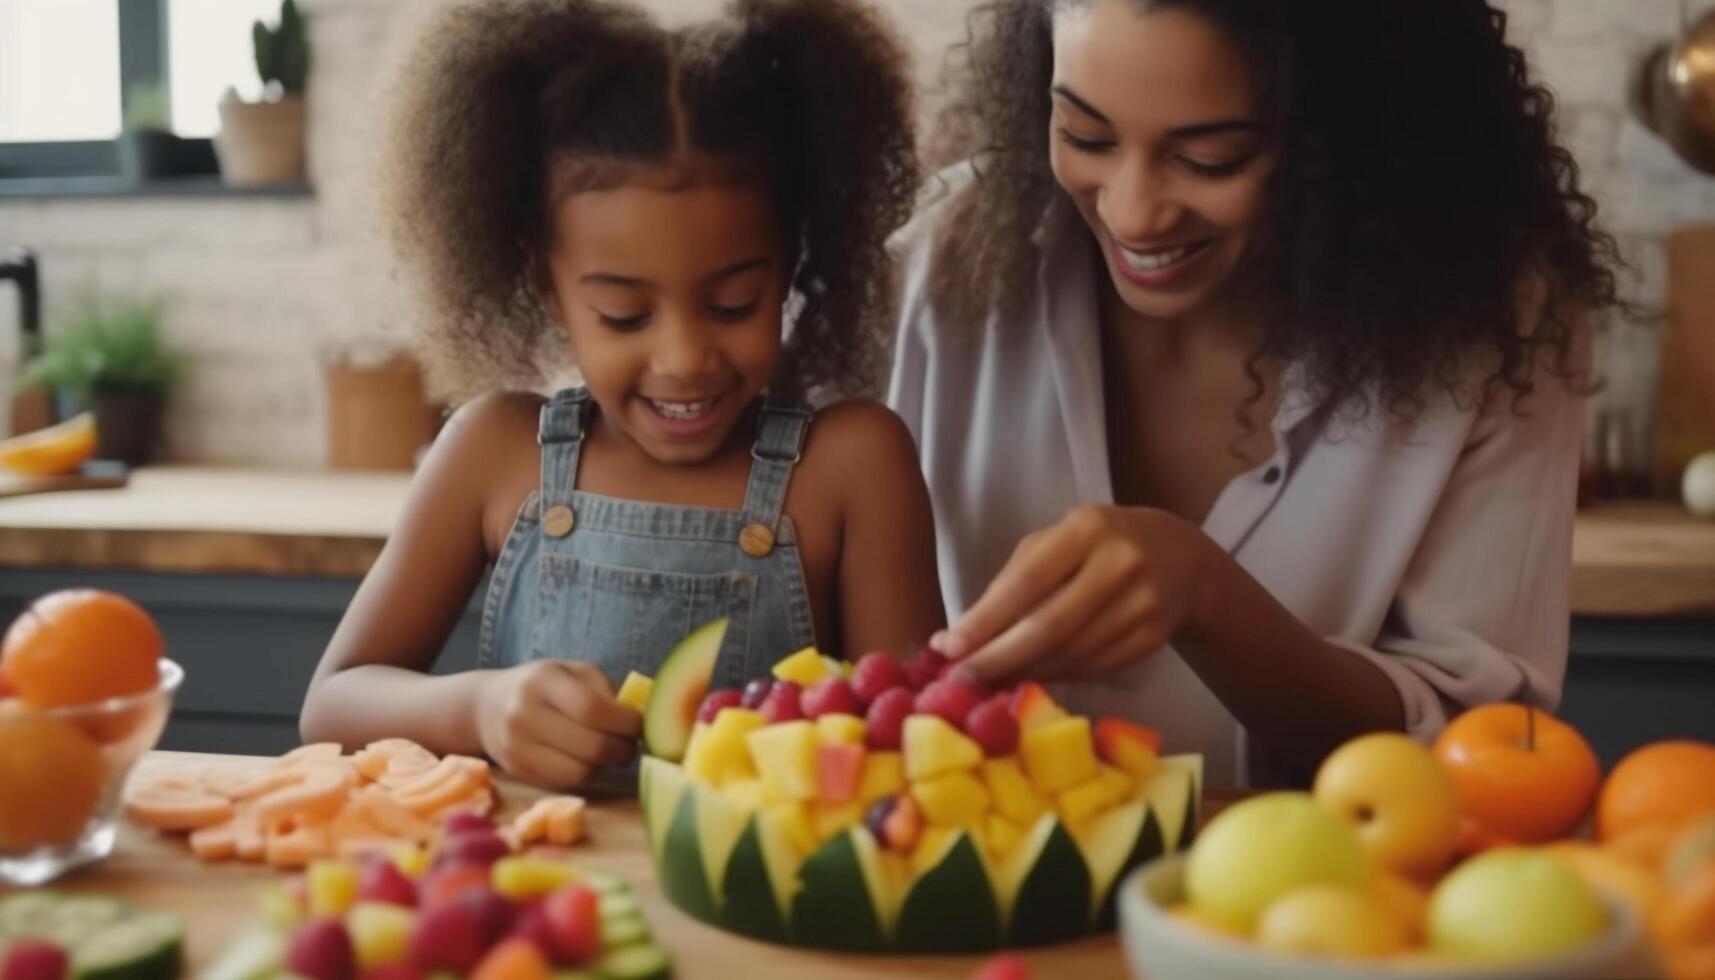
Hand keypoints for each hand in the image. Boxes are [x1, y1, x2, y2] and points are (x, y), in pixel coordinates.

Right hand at [474, 660, 640, 788]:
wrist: (487, 707)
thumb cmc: (543, 686)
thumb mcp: (572, 672)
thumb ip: (604, 690)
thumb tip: (640, 718)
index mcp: (543, 680)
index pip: (592, 709)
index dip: (625, 722)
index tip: (640, 725)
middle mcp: (524, 713)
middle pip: (591, 745)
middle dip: (622, 748)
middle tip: (631, 744)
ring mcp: (516, 746)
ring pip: (581, 771)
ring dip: (605, 765)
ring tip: (609, 751)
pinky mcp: (517, 772)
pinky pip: (566, 783)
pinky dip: (585, 774)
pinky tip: (586, 760)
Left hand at [932, 505, 1212, 684]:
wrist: (1180, 556)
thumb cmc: (1098, 544)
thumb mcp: (1057, 541)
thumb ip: (1012, 580)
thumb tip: (960, 636)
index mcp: (1087, 528)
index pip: (1027, 581)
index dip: (985, 620)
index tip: (947, 648)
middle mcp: (1120, 563)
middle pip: (1049, 626)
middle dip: (997, 658)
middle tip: (959, 682)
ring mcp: (1143, 604)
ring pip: (1070, 654)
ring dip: (1022, 673)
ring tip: (986, 683)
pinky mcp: (1152, 638)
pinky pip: (1092, 668)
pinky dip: (1054, 677)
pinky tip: (1028, 679)